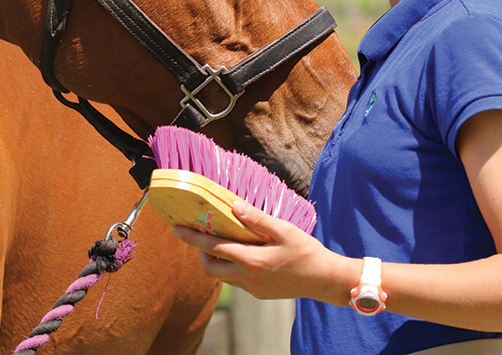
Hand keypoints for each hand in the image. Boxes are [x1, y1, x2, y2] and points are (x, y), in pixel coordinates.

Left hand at [170, 199, 354, 304]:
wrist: (325, 280)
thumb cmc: (307, 252)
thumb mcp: (284, 230)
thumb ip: (257, 219)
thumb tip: (233, 206)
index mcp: (252, 261)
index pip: (213, 248)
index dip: (192, 238)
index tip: (176, 229)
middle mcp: (248, 278)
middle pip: (210, 268)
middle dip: (201, 253)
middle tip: (204, 235)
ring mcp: (253, 289)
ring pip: (223, 277)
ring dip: (216, 261)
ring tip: (222, 242)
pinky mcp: (259, 294)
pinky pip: (236, 281)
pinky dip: (231, 268)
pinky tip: (243, 254)